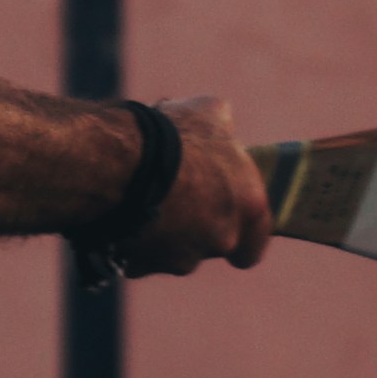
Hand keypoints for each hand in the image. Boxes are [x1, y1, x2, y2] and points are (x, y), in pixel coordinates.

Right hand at [119, 96, 270, 276]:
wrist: (122, 160)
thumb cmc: (173, 133)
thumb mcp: (209, 112)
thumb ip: (223, 126)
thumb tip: (221, 124)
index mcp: (250, 205)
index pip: (257, 239)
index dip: (242, 232)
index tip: (225, 220)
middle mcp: (223, 239)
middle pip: (213, 244)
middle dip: (198, 229)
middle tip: (177, 201)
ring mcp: (182, 258)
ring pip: (174, 254)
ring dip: (164, 236)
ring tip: (141, 201)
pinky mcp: (143, 266)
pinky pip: (138, 259)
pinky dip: (131, 244)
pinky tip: (119, 216)